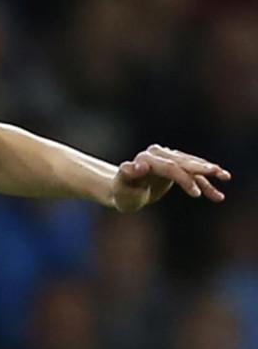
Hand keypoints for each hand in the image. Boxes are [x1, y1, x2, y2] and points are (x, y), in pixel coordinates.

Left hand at [113, 144, 230, 211]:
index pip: (169, 167)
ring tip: (226, 177)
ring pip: (190, 165)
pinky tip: (217, 195)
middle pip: (182, 161)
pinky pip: (192, 173)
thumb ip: (128, 175)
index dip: (183, 179)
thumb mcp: (122, 187)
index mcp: (146, 159)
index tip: (196, 194)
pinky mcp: (174, 165)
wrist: (124, 191)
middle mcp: (157, 154)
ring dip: (209, 172)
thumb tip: (138, 165)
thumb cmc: (122, 192)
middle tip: (219, 173)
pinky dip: (206, 182)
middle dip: (201, 168)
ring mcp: (167, 158)